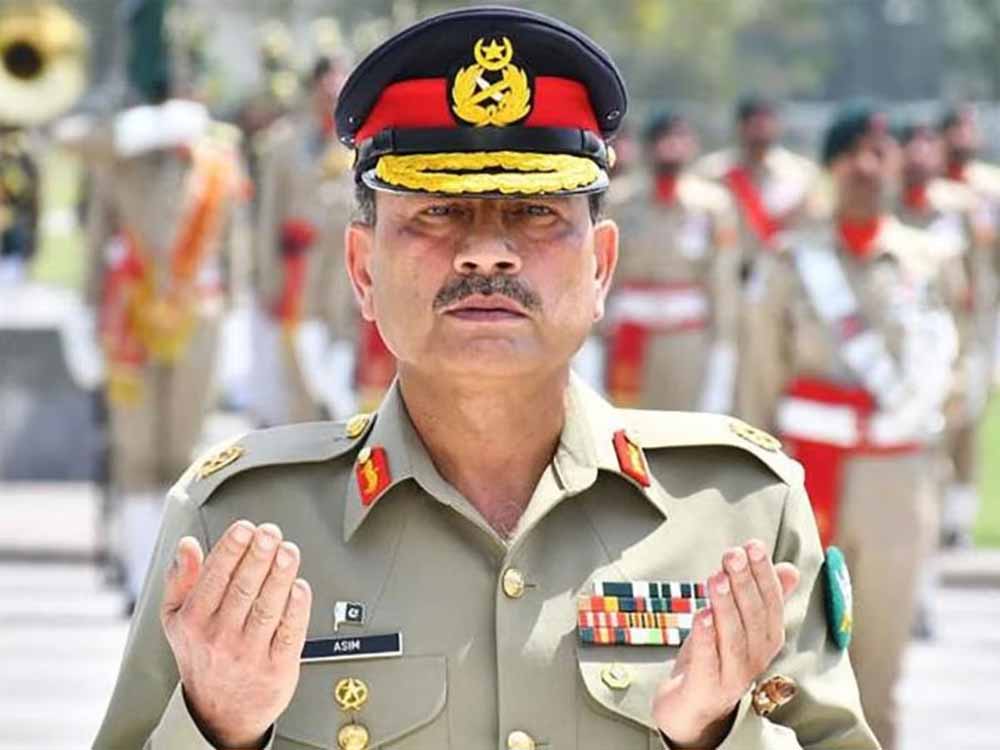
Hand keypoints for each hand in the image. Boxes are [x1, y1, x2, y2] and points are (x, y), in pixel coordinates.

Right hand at [161, 520, 311, 748]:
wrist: (218, 714)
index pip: (214, 578)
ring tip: (288, 551)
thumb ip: (180, 580)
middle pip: (243, 589)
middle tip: (270, 532)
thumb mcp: (176, 619)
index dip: (231, 550)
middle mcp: (220, 636)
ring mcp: (249, 653)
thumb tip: (186, 546)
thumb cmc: (202, 657)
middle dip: (258, 556)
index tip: (244, 528)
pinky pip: (289, 633)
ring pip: (267, 607)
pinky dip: (296, 609)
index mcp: (194, 621)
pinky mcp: (277, 666)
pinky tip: (301, 587)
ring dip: (280, 576)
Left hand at [652, 540, 799, 747]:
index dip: (763, 574)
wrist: (691, 705)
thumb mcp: (740, 623)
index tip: (754, 545)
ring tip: (716, 577)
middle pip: (753, 617)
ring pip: (734, 638)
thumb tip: (791, 568)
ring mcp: (733, 676)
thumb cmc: (717, 656)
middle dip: (744, 583)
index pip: (770, 602)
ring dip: (726, 606)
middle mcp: (756, 657)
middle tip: (732, 554)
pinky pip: (709, 662)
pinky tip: (701, 615)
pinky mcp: (707, 689)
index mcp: (767, 638)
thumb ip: (763, 596)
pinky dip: (706, 638)